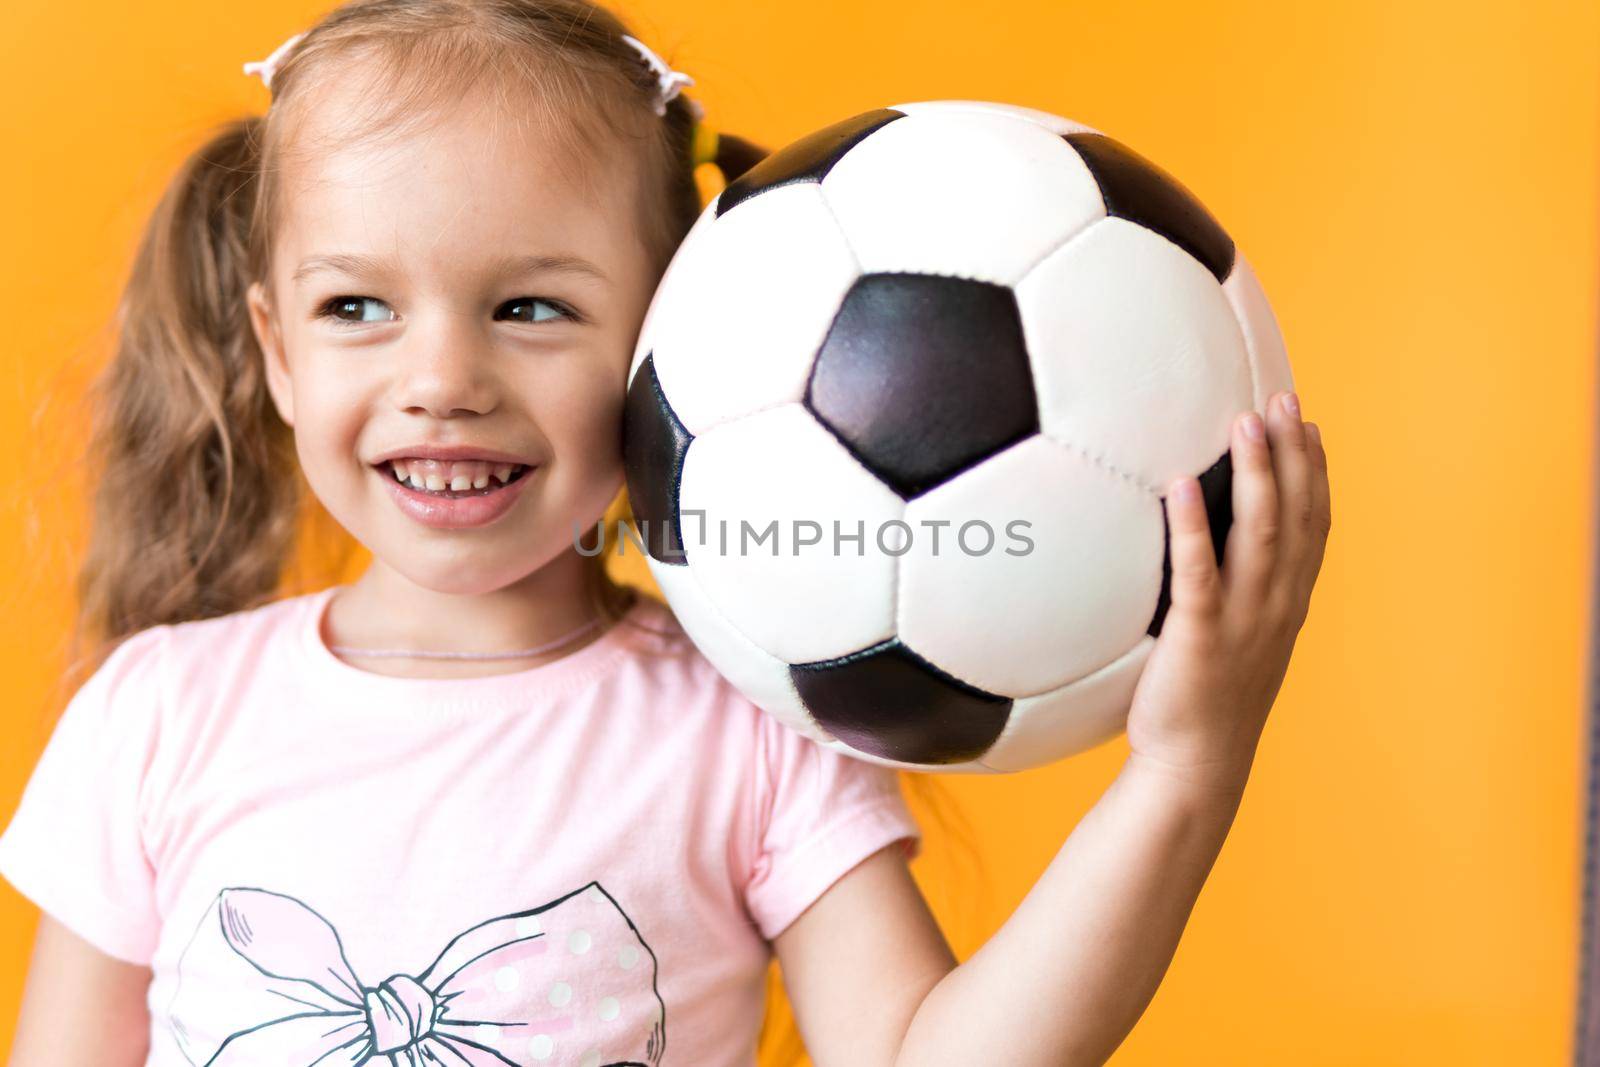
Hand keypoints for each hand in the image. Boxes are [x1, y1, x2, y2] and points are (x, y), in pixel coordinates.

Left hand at [1124, 390, 1331, 796]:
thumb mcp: (1233, 640)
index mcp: (1287, 605)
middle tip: (1283, 398)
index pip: (1314, 527)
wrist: (1195, 768)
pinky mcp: (1199, 636)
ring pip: (1260, 534)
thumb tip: (1205, 544)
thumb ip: (1231, 592)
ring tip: (1245, 421)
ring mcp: (1242, 621)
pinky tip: (1182, 485)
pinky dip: (1194, 527)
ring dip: (1258, 473)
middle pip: (1296, 516)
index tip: (1311, 423)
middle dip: (1294, 454)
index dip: (1317, 473)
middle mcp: (1276, 606)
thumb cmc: (1204, 703)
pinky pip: (1198, 572)